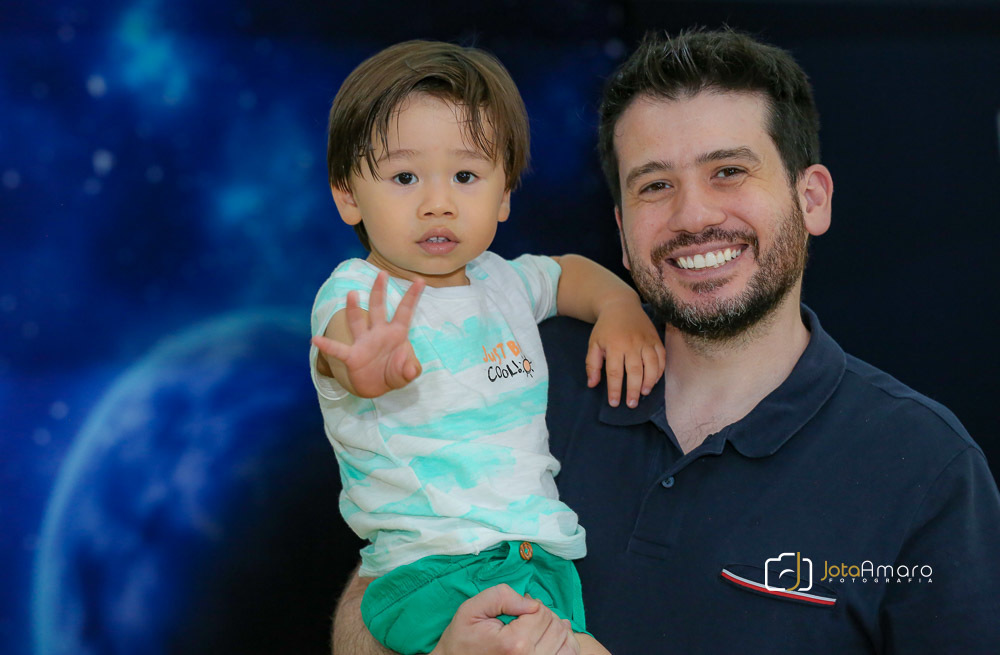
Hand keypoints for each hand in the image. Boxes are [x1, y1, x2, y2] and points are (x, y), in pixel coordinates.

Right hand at [312, 271, 424, 397]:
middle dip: (379, 291)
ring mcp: (364, 343)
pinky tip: (316, 339)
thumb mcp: (406, 374)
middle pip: (378, 308)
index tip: (419, 280)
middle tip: (382, 274)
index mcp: (396, 333)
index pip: (404, 312)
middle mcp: (378, 333)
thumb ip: (409, 369)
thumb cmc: (394, 373)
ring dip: (354, 309)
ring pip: (357, 322)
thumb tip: (410, 368)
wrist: (378, 388)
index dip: (412, 297)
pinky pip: (338, 349)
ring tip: (352, 294)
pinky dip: (328, 346)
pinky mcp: (352, 357)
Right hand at [430, 585, 579, 654]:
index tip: (517, 610)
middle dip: (543, 616)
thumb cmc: (463, 639)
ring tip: (538, 628)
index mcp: (514, 643)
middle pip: (555, 626)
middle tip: (525, 618)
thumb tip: (532, 602)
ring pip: (566, 642)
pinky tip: (550, 640)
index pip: (541, 612)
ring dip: (556, 630)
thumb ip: (502, 596)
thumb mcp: (473, 608)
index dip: (531, 604)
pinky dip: (564, 645)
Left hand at [586, 298, 664, 407]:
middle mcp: (632, 344)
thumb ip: (592, 364)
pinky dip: (660, 371)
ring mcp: (646, 341)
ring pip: (651, 365)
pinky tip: (654, 381)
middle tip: (631, 404)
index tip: (614, 403)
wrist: (621, 305)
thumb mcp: (594, 344)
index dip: (615, 390)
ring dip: (649, 382)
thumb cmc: (606, 328)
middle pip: (635, 371)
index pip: (615, 372)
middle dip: (633, 390)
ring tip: (644, 393)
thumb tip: (592, 384)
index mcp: (614, 346)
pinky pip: (662, 357)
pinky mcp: (656, 339)